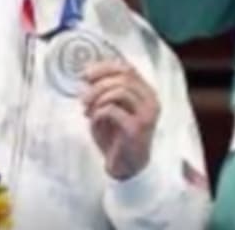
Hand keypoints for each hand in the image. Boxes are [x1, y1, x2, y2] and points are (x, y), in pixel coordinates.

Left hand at [82, 60, 160, 180]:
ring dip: (97, 98)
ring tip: (87, 110)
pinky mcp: (136, 128)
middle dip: (98, 85)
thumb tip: (87, 78)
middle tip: (83, 98)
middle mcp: (151, 101)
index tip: (86, 74)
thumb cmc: (117, 138)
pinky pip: (112, 110)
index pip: (128, 69)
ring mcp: (146, 114)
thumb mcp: (110, 111)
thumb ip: (104, 94)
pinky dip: (98, 113)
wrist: (127, 167)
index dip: (105, 68)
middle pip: (124, 78)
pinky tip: (93, 121)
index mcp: (146, 93)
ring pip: (120, 91)